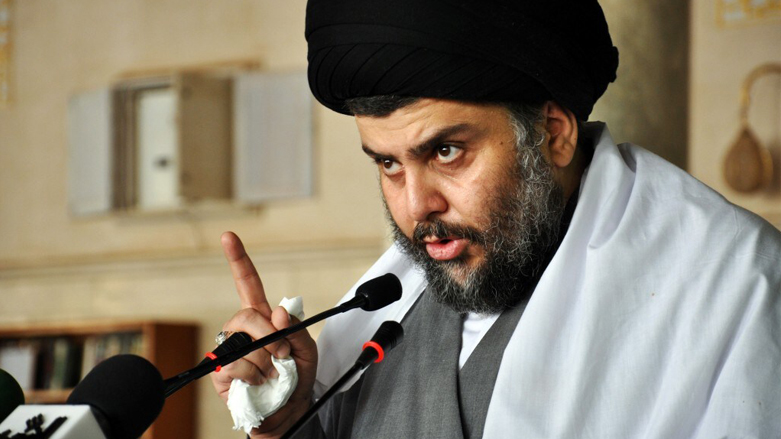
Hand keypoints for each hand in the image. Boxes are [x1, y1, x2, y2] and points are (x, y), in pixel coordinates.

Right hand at [210, 231, 317, 437]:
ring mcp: (228, 351)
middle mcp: (241, 330)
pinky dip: (254, 376)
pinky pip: (236, 366)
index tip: (228, 236)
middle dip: (272, 336)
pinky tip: (259, 384)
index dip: (238, 259)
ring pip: (245, 343)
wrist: (288, 412)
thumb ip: (296, 328)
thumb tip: (278, 313)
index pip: (248, 284)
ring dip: (267, 362)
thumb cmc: (297, 378)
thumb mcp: (307, 349)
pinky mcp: (219, 373)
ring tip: (272, 374)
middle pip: (248, 315)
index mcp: (262, 318)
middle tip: (284, 355)